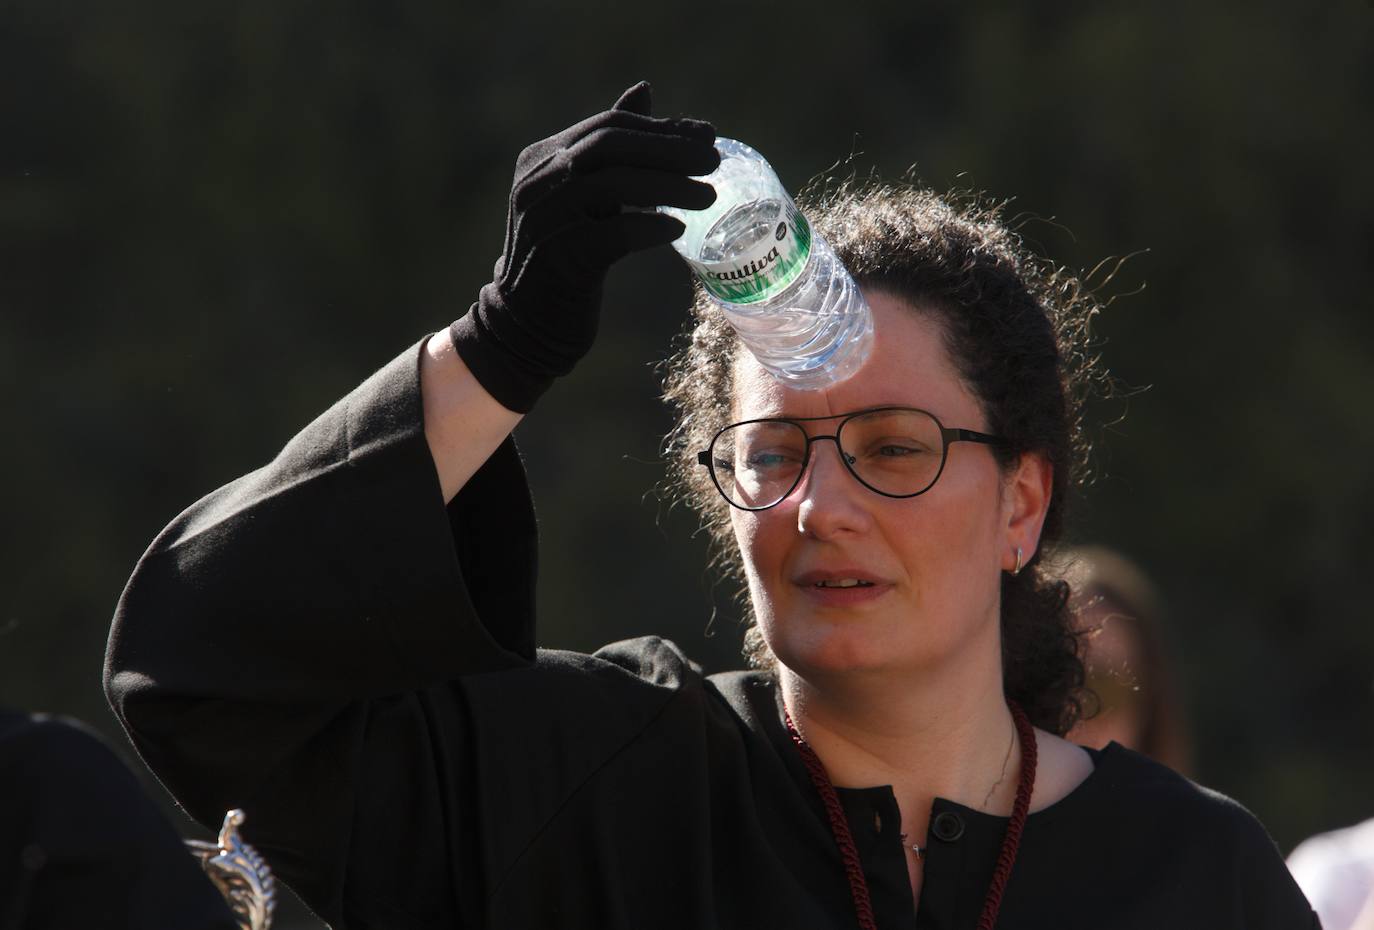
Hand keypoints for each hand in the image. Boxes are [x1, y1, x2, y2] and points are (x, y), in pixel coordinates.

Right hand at [450, 82, 718, 412]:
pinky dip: (647, 227)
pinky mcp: (559, 260)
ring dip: (668, 185)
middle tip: (715, 161)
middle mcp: (537, 182)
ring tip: (709, 196)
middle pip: (610, 145)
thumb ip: (610, 151)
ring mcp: (544, 219)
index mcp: (542, 158)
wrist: (526, 323)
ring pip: (611, 184)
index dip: (662, 128)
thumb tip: (645, 90)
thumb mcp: (584, 195)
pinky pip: (610, 234)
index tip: (708, 136)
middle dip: (669, 149)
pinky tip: (676, 229)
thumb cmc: (566, 255)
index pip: (609, 125)